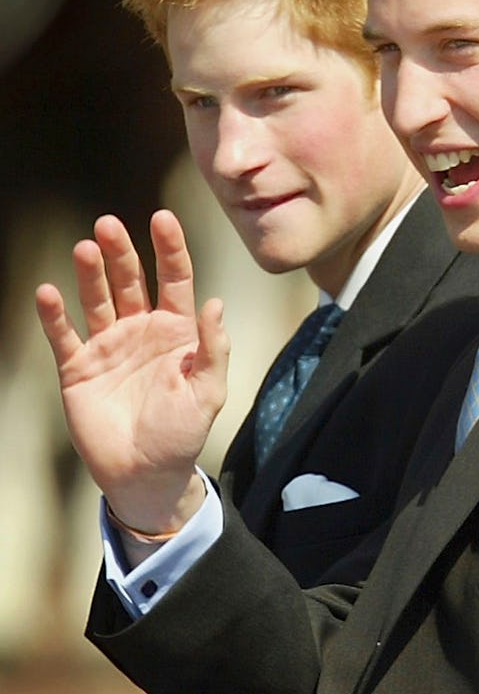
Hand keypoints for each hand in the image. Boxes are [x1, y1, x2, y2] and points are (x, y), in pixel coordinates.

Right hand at [35, 210, 228, 530]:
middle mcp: (140, 330)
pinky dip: (55, 315)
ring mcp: (108, 346)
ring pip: (97, 299)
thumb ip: (213, 349)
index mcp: (176, 332)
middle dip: (121, 252)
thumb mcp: (208, 393)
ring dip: (90, 274)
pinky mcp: (78, 368)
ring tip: (85, 248)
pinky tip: (48, 292)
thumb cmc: (182, 434)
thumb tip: (215, 303)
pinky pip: (65, 335)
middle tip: (109, 225)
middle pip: (130, 281)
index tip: (162, 218)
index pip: (174, 279)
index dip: (169, 249)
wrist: (146, 475)